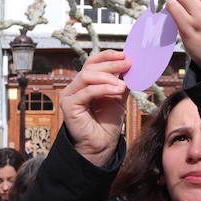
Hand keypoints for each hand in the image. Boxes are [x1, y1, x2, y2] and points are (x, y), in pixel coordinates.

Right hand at [59, 50, 129, 165]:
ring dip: (108, 77)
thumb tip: (131, 66)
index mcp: (85, 83)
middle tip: (128, 64)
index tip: (124, 55)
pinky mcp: (69, 105)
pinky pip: (87, 91)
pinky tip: (117, 90)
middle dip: (111, 64)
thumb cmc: (107, 123)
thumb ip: (121, 82)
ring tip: (123, 84)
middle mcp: (75, 87)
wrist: (102, 145)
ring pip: (87, 76)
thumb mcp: (118, 97)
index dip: (107, 56)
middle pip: (90, 67)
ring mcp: (70, 95)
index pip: (92, 62)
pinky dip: (104, 88)